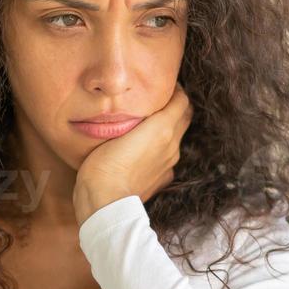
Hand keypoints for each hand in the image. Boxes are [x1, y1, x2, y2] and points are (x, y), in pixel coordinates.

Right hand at [73, 82, 192, 223]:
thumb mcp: (115, 130)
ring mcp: (169, 164)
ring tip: (148, 124)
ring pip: (176, 137)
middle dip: (176, 105)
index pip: (182, 100)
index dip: (176, 89)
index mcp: (163, 128)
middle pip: (184, 117)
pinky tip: (143, 151)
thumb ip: (134, 114)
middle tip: (159, 99)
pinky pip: (166, 158)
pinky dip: (160, 150)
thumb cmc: (103, 164)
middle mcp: (172, 144)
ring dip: (168, 128)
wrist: (105, 203)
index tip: (162, 84)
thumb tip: (143, 106)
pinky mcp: (162, 179)